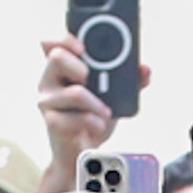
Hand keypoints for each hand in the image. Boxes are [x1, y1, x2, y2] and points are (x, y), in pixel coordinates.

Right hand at [36, 35, 151, 186]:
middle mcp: (49, 81)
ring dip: (96, 103)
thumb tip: (146, 69)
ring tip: (106, 112)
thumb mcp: (113, 96)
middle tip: (89, 78)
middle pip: (56, 57)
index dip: (66, 38)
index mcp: (61, 68)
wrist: (83, 154)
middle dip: (79, 65)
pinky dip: (94, 121)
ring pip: (74, 92)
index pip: (53, 43)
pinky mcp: (52, 122)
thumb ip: (129, 81)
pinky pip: (78, 117)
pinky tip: (98, 125)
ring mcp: (47, 101)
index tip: (83, 46)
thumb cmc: (93, 118)